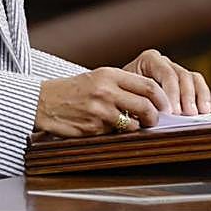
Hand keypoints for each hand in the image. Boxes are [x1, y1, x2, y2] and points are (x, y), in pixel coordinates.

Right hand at [35, 67, 171, 136]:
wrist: (44, 101)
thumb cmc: (75, 89)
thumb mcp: (99, 76)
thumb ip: (124, 84)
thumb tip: (152, 97)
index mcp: (110, 75)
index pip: (148, 86)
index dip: (162, 98)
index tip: (166, 106)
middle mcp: (106, 92)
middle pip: (146, 107)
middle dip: (154, 117)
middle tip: (154, 120)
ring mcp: (99, 112)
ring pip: (132, 125)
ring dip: (135, 127)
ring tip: (130, 124)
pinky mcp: (92, 129)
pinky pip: (114, 134)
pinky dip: (115, 134)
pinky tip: (106, 127)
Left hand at [123, 49, 210, 115]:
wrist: (122, 99)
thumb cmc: (124, 98)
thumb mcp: (128, 97)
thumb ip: (141, 101)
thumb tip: (154, 113)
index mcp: (149, 59)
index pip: (166, 73)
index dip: (171, 92)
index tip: (171, 112)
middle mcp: (164, 62)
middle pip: (180, 75)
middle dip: (184, 96)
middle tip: (185, 115)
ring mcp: (176, 70)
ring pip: (191, 79)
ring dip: (194, 97)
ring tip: (194, 115)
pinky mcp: (186, 81)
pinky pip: (198, 84)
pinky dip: (203, 96)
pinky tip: (204, 111)